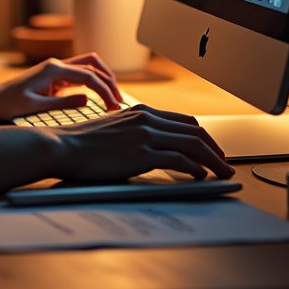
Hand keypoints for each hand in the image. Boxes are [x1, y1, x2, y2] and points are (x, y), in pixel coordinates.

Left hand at [0, 53, 123, 119]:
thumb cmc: (10, 104)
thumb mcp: (35, 107)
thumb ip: (62, 103)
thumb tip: (87, 100)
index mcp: (53, 69)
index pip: (88, 76)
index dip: (104, 90)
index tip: (114, 106)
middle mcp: (57, 64)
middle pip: (93, 64)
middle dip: (109, 80)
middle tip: (118, 100)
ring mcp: (56, 69)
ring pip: (88, 65)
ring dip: (103, 77)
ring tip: (113, 96)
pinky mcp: (55, 76)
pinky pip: (80, 74)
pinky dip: (93, 82)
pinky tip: (99, 96)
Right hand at [57, 104, 234, 180]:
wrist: (63, 146)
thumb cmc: (83, 143)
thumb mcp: (113, 128)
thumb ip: (133, 131)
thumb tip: (149, 145)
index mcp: (141, 111)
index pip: (184, 121)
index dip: (204, 137)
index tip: (212, 150)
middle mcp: (147, 119)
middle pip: (195, 131)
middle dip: (215, 149)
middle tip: (226, 164)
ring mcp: (145, 135)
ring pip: (193, 144)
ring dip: (213, 160)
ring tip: (222, 173)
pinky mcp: (141, 153)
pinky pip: (179, 159)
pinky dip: (195, 168)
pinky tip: (200, 177)